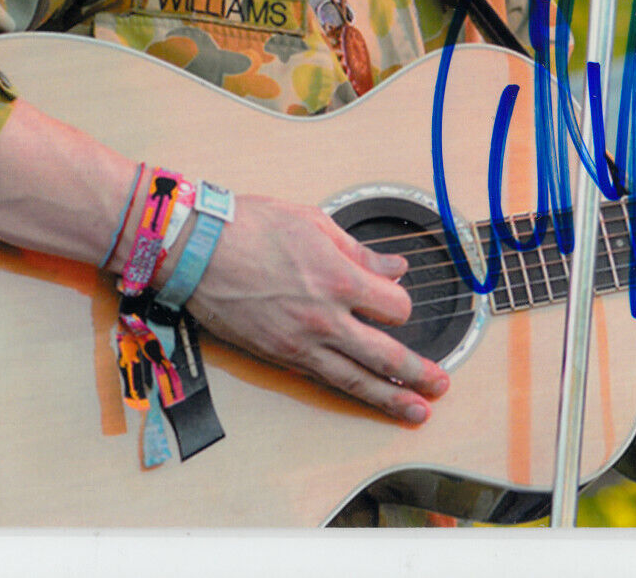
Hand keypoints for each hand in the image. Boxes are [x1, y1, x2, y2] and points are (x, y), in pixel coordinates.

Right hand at [179, 193, 449, 423]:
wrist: (195, 250)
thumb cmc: (250, 227)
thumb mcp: (314, 224)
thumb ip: (360, 251)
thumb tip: (395, 266)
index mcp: (338, 278)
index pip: (394, 307)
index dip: (400, 305)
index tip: (394, 300)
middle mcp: (325, 318)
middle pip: (385, 354)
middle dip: (417, 372)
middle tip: (439, 384)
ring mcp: (300, 343)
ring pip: (356, 379)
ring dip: (390, 398)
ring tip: (416, 411)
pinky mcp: (278, 356)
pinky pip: (321, 378)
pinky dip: (347, 390)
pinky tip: (363, 397)